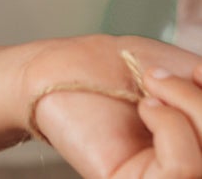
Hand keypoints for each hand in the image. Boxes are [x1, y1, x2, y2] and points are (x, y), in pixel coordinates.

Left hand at [25, 36, 201, 178]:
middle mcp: (191, 163)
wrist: (50, 71)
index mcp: (199, 138)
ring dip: (189, 108)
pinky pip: (184, 169)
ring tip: (151, 90)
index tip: (197, 74)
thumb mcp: (177, 68)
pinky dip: (171, 126)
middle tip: (164, 77)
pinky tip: (146, 108)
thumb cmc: (105, 69)